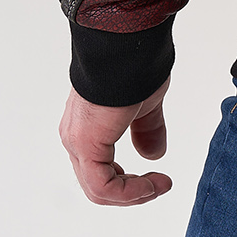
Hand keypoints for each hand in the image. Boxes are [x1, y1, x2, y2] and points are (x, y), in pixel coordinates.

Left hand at [59, 76, 172, 205]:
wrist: (127, 43)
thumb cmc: (134, 65)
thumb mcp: (145, 105)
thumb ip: (147, 130)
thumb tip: (153, 154)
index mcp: (88, 127)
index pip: (101, 171)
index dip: (131, 183)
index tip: (160, 179)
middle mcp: (76, 136)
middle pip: (98, 184)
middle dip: (132, 192)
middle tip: (160, 186)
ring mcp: (77, 140)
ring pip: (98, 188)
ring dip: (132, 194)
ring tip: (158, 186)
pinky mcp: (85, 143)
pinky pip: (101, 185)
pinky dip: (128, 192)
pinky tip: (151, 184)